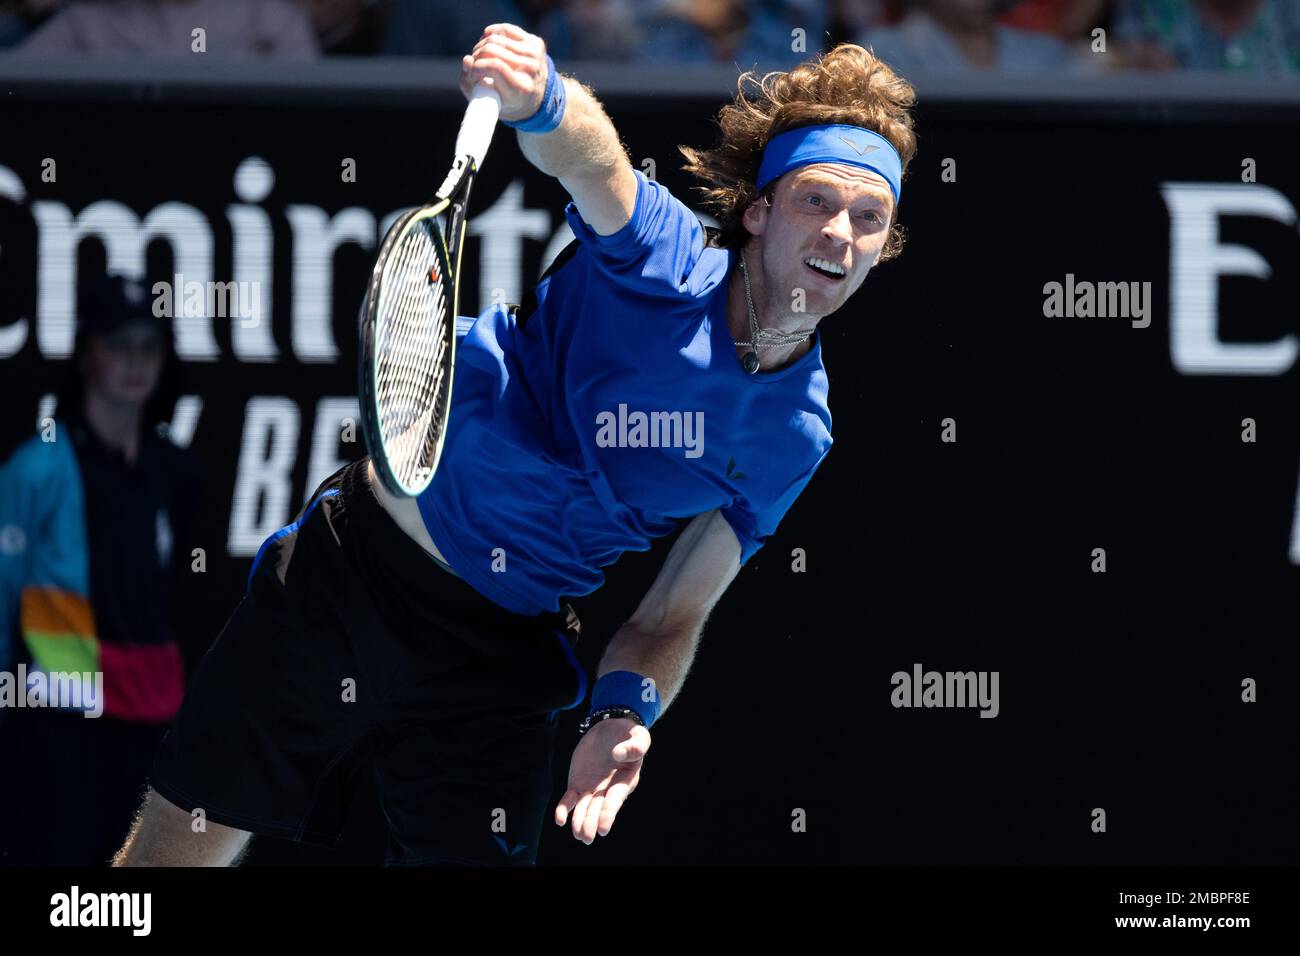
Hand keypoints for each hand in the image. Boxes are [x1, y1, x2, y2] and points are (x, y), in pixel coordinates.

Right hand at [459, 23, 549, 123]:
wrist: (535, 96)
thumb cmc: (505, 100)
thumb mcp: (485, 101)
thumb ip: (469, 85)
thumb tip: (467, 60)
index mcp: (521, 89)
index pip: (495, 67)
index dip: (477, 66)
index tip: (472, 72)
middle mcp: (530, 70)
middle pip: (492, 50)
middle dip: (476, 55)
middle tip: (474, 64)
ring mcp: (534, 54)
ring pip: (495, 38)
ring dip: (481, 46)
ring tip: (480, 56)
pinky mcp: (535, 42)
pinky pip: (505, 29)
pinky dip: (491, 34)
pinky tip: (489, 44)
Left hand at [554, 717, 650, 843]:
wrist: (610, 727)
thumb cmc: (629, 734)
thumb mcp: (639, 736)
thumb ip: (634, 746)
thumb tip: (618, 754)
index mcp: (624, 780)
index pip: (615, 799)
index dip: (608, 813)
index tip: (603, 828)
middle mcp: (608, 789)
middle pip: (598, 809)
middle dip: (591, 823)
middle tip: (586, 837)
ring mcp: (592, 788)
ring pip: (584, 808)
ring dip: (579, 822)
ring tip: (577, 834)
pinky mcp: (578, 783)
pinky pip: (570, 799)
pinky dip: (564, 809)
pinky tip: (560, 819)